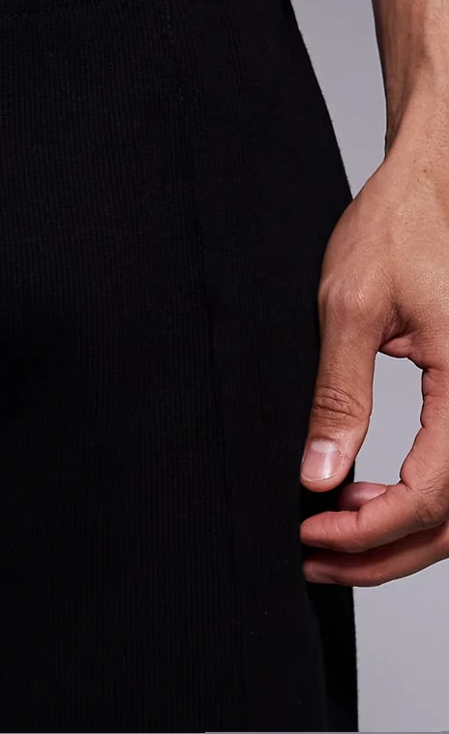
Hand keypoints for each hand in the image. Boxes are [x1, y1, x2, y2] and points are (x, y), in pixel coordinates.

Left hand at [300, 109, 448, 585]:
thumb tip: (319, 474)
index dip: (367, 530)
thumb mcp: (349, 307)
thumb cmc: (395, 230)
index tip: (310, 533)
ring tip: (327, 533)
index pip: (431, 495)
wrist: (427, 187)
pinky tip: (362, 494)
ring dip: (397, 533)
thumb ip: (339, 395)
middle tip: (311, 555)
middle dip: (379, 550)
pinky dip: (415, 500)